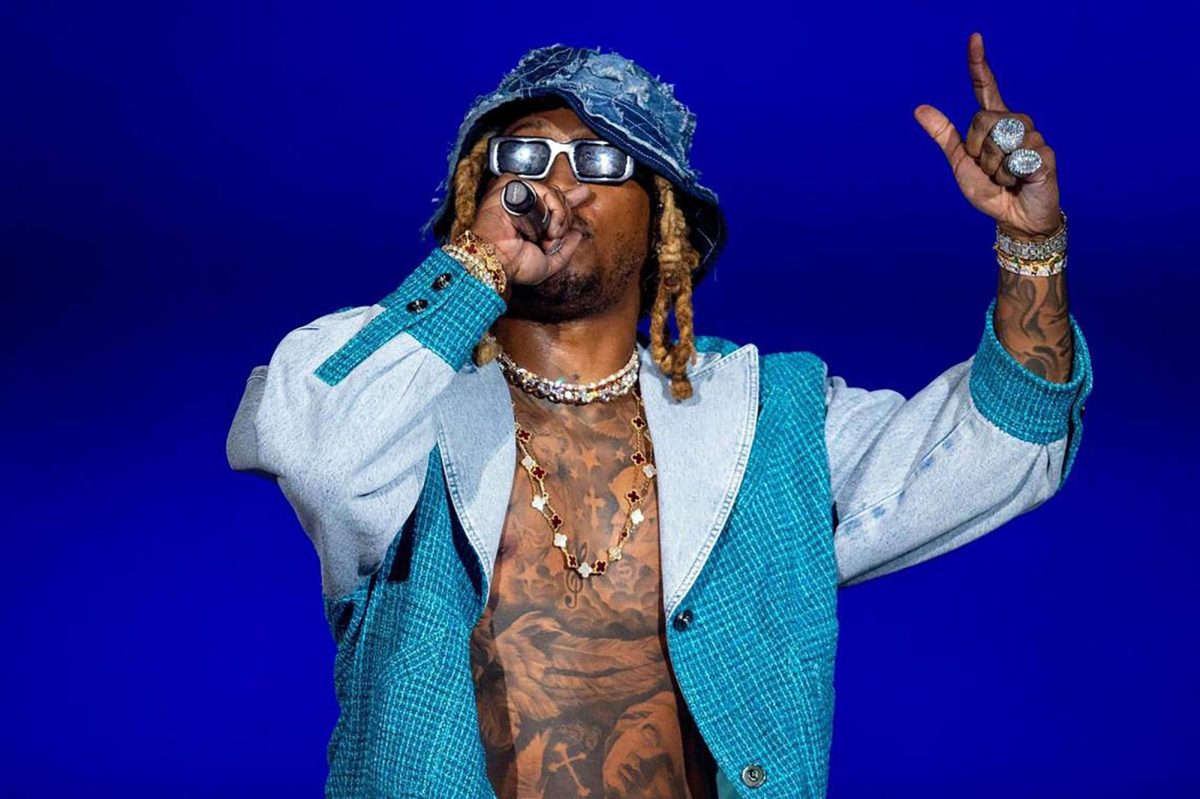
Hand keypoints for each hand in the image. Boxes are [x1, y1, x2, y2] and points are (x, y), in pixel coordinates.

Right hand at [470, 177, 593, 285]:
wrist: (497, 261)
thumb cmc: (515, 266)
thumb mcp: (549, 264)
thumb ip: (566, 250)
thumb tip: (578, 234)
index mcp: (532, 221)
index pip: (555, 203)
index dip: (570, 199)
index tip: (584, 194)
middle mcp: (525, 206)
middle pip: (559, 197)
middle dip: (565, 220)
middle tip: (554, 238)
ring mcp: (517, 194)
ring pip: (553, 192)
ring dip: (558, 216)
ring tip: (548, 234)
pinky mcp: (509, 186)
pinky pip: (541, 186)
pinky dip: (550, 205)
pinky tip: (542, 223)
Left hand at [914, 32, 1061, 238]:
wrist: (1014, 218)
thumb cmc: (989, 191)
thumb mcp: (961, 163)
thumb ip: (944, 136)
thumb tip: (919, 108)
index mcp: (994, 123)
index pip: (986, 88)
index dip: (978, 64)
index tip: (974, 37)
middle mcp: (1015, 122)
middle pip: (983, 119)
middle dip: (978, 151)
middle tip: (990, 169)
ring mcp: (1033, 136)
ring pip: (999, 139)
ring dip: (994, 167)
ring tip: (1005, 177)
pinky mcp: (1045, 153)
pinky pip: (1015, 158)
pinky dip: (1009, 176)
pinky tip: (1020, 181)